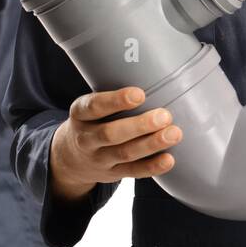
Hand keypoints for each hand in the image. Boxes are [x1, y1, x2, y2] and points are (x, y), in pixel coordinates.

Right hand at [49, 87, 181, 202]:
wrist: (71, 158)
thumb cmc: (92, 121)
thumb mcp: (91, 106)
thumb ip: (113, 95)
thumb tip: (152, 72)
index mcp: (80, 114)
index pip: (93, 106)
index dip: (116, 101)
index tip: (140, 94)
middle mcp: (86, 138)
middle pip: (111, 134)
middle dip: (140, 125)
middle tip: (165, 115)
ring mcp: (98, 159)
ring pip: (125, 153)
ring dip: (151, 144)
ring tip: (174, 134)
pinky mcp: (112, 174)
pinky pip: (133, 172)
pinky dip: (152, 167)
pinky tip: (169, 159)